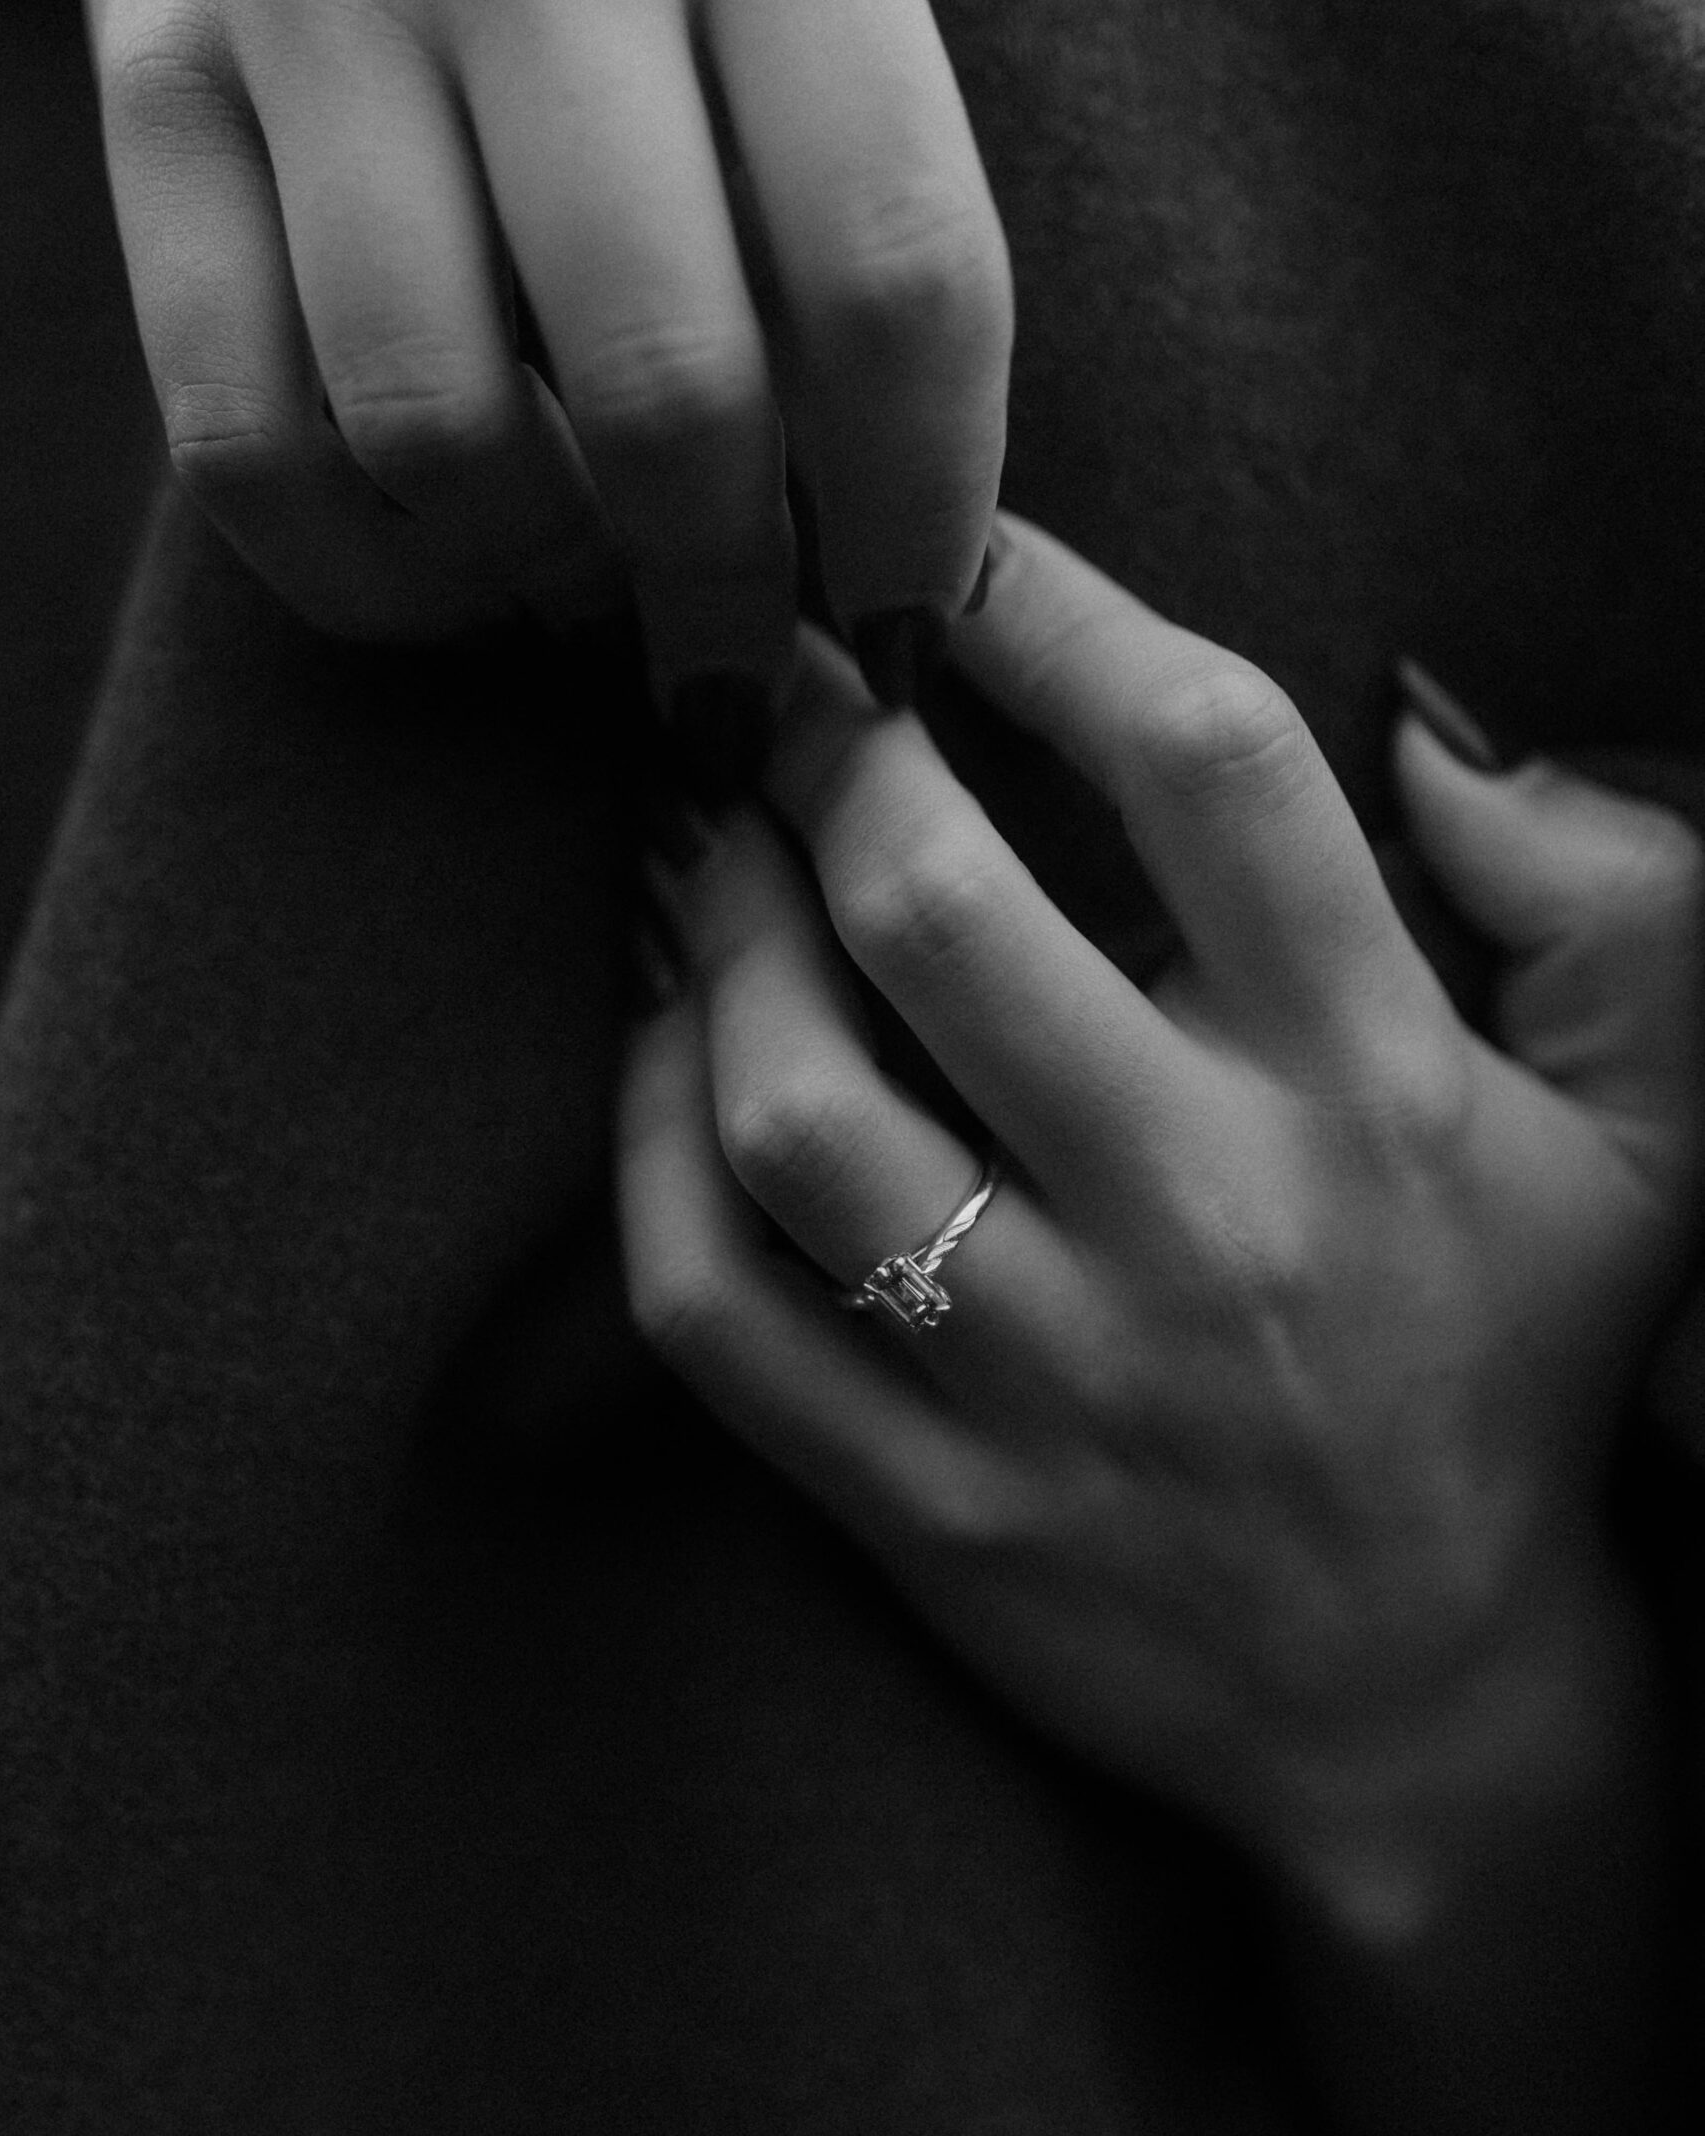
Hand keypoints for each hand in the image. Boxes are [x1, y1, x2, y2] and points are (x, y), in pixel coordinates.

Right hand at [74, 0, 1008, 775]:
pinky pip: (240, 426)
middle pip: (666, 380)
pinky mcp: (152, 76)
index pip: (892, 274)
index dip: (918, 510)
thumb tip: (874, 527)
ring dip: (537, 584)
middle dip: (725, 595)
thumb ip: (855, 176)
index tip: (906, 621)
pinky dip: (359, 570)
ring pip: (436, 428)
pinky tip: (442, 576)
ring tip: (589, 595)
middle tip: (739, 668)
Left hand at [620, 514, 1701, 1868]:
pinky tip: (665, 1047)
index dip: (1051, 608)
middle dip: (826, 753)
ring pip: (792, 1112)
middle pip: (940, 913)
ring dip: (711, 937)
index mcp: (1373, 1090)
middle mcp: (1203, 1220)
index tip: (949, 544)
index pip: (1205, 767)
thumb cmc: (1516, 1367)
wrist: (1425, 1705)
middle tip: (782, 692)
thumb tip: (1427, 729)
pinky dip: (645, 1148)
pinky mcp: (925, 1509)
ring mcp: (1048, 1382)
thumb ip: (1610, 902)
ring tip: (703, 848)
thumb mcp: (1653, 1135)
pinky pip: (713, 1310)